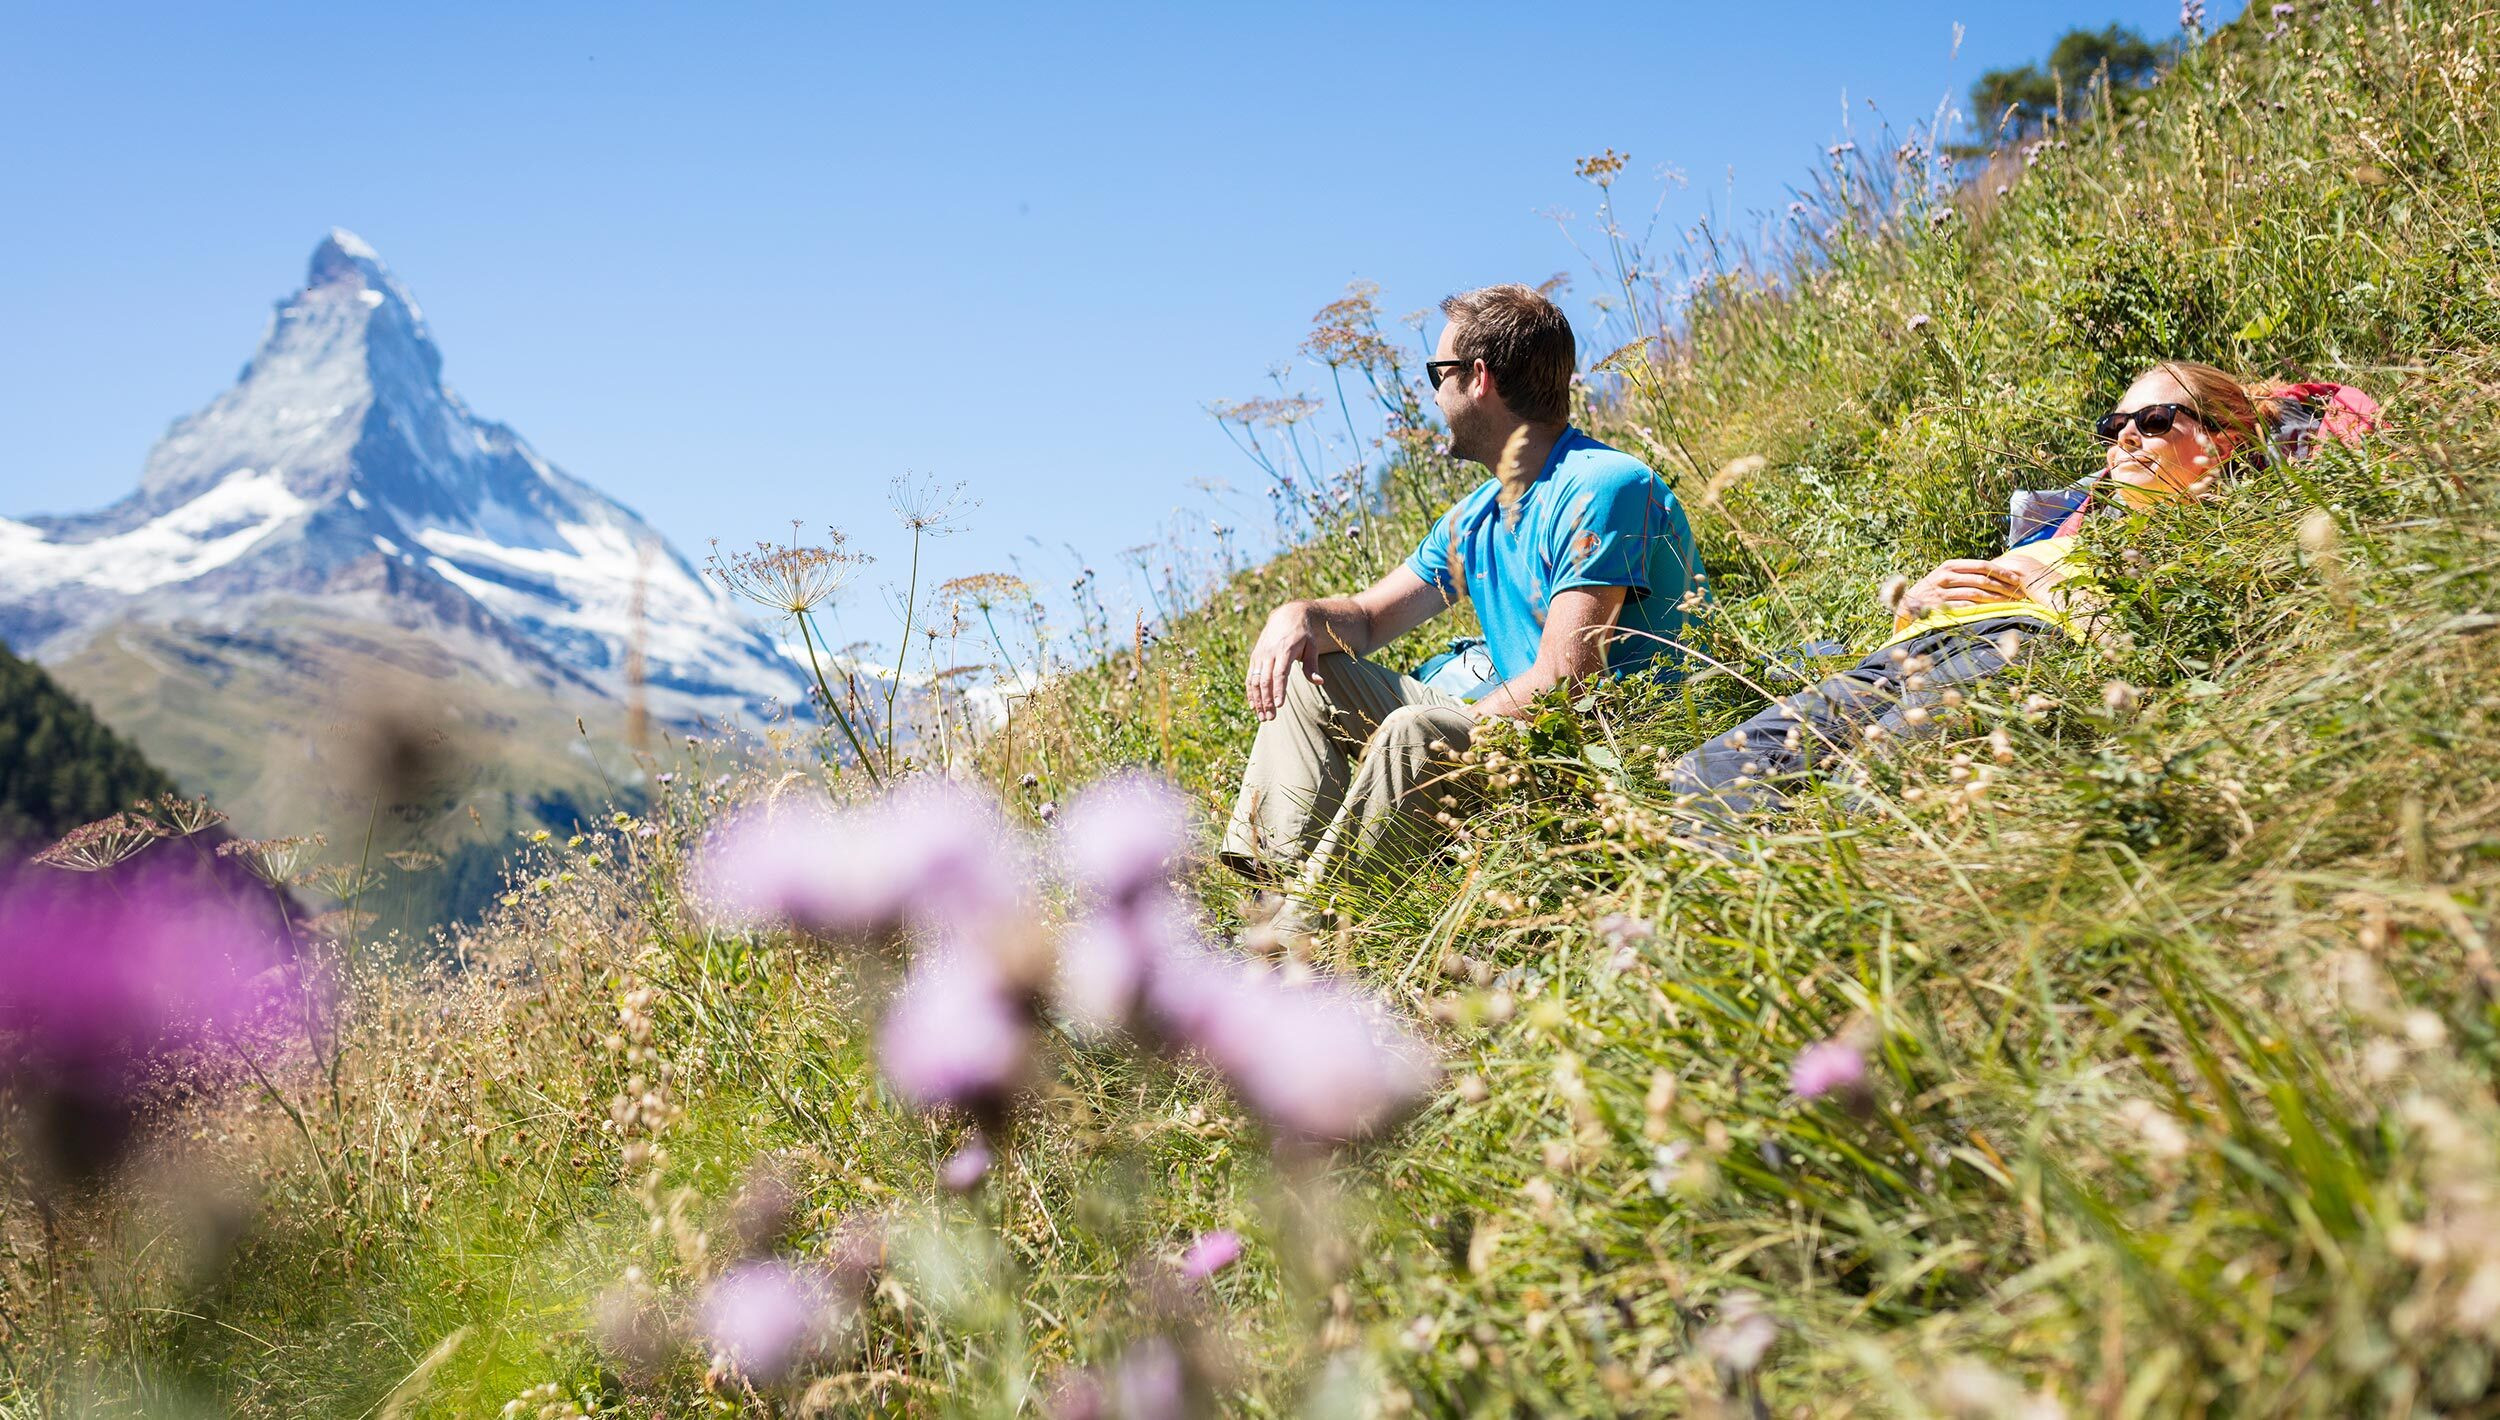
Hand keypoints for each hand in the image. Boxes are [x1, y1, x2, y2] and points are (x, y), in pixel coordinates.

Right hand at [1245, 603, 1324, 720]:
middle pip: (1265, 680)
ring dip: (1257, 700)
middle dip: (1266, 700)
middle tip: (1270, 718)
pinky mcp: (1255, 657)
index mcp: (1285, 649)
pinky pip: (1249, 677)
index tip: (1279, 705)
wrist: (1287, 615)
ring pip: (1254, 681)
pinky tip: (1253, 706)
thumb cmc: (1303, 634)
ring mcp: (1260, 655)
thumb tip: (1319, 682)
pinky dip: (1250, 692)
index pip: (1280, 673)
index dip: (1279, 690)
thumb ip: (1312, 665)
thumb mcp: (1312, 646)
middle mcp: (1269, 653)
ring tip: (1262, 717)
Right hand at [1898, 558, 2030, 619]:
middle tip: (2020, 593)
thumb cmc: (1933, 590)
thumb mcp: (1946, 576)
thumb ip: (1966, 572)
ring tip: (2013, 603)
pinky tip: (1996, 612)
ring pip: (1977, 594)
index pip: (1982, 565)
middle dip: (2004, 586)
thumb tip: (1997, 572)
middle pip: (1982, 579)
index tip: (2017, 579)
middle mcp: (1946, 577)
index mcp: (1950, 565)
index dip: (2002, 572)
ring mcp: (1943, 593)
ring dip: (1998, 599)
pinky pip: (1967, 608)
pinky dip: (1983, 610)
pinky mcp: (1941, 608)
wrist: (1906, 605)